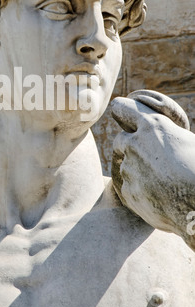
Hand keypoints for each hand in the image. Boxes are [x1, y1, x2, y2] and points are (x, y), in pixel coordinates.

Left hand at [111, 91, 194, 250]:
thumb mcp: (186, 141)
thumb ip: (165, 135)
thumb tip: (159, 137)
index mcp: (152, 126)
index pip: (122, 108)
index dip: (122, 112)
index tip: (121, 113)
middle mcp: (134, 145)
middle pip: (120, 141)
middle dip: (129, 147)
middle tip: (149, 158)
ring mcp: (129, 169)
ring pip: (126, 167)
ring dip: (138, 172)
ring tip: (163, 182)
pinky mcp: (128, 192)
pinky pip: (129, 189)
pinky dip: (140, 192)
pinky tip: (160, 197)